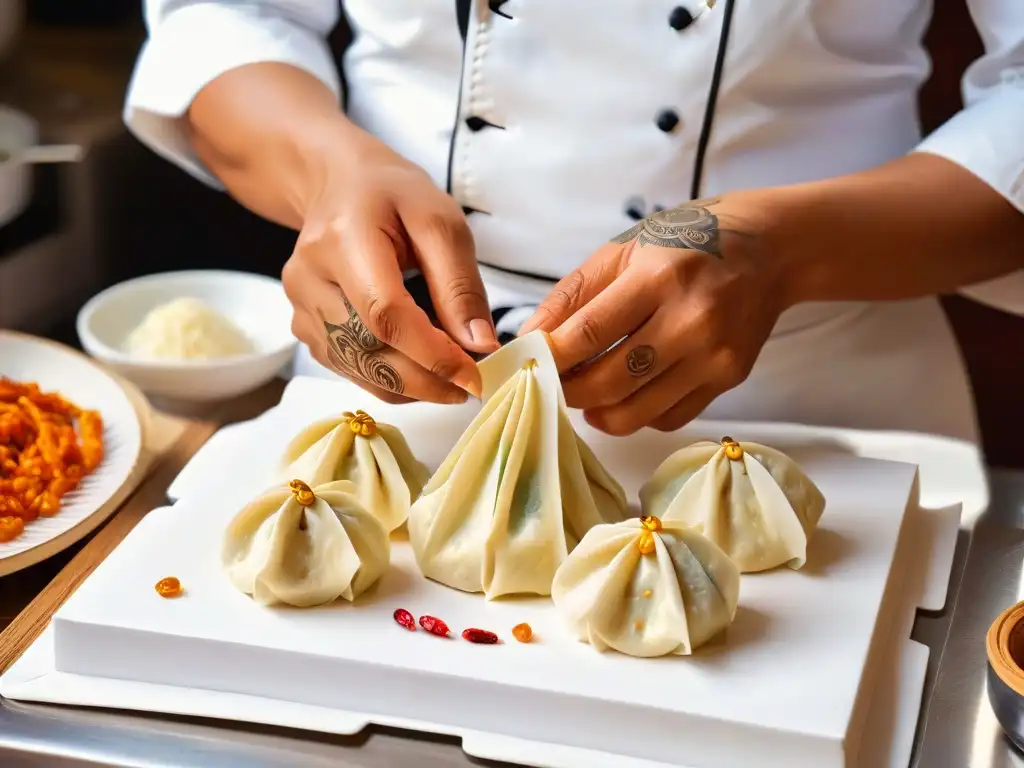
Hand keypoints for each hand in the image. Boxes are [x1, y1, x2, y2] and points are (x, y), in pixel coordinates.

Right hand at [282, 128, 498, 404]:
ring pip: (356, 367)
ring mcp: (299, 304)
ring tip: (448, 380)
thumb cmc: (394, 197)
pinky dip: (387, 379)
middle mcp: (310, 276)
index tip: (473, 375)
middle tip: (468, 387)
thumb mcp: (440, 222)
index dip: (431, 354)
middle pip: (367, 349)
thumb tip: (479, 344)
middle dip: (425, 379)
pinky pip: (347, 368)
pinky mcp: (302, 326)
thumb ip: (460, 285)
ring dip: (409, 386)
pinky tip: (418, 370)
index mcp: (344, 238)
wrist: (339, 186)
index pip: (385, 314)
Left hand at [520, 195, 786, 434]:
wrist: (770, 250)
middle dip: (568, 390)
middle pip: (610, 381)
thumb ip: (572, 295)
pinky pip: (668, 417)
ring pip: (637, 411)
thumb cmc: (689, 241)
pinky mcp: (728, 378)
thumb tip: (528, 337)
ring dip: (598, 412)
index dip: (550, 356)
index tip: (526, 363)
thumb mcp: (624, 249)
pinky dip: (637, 414)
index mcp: (658, 277)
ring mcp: (714, 355)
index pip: (589, 333)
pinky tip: (628, 393)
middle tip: (552, 383)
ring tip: (585, 393)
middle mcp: (691, 320)